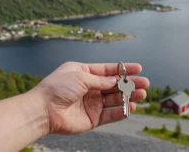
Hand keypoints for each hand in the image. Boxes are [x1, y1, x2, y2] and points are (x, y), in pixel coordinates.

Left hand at [32, 62, 148, 134]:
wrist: (44, 110)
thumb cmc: (58, 88)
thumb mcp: (81, 76)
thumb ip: (101, 80)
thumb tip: (116, 81)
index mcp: (84, 73)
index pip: (108, 70)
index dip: (124, 69)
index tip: (139, 68)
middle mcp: (90, 88)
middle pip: (115, 85)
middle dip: (130, 83)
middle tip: (144, 83)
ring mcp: (92, 103)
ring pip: (115, 99)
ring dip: (129, 96)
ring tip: (141, 94)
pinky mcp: (93, 118)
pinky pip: (110, 115)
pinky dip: (122, 112)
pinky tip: (131, 108)